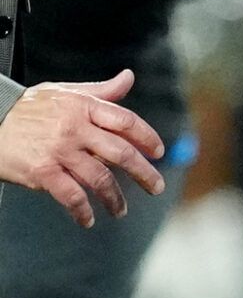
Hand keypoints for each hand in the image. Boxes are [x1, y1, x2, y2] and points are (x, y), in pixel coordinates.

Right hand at [0, 70, 166, 226]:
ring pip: (99, 178)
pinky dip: (82, 210)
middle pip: (120, 152)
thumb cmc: (28, 107)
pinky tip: (88, 219)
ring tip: (121, 211)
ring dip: (114, 198)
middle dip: (143, 172)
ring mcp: (59, 151)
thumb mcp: (66, 92)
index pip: (126, 121)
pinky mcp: (42, 172)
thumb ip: (101, 91)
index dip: (147, 137)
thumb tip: (128, 78)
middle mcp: (76, 129)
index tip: (158, 151)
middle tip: (156, 186)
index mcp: (85, 107)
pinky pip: (70, 195)